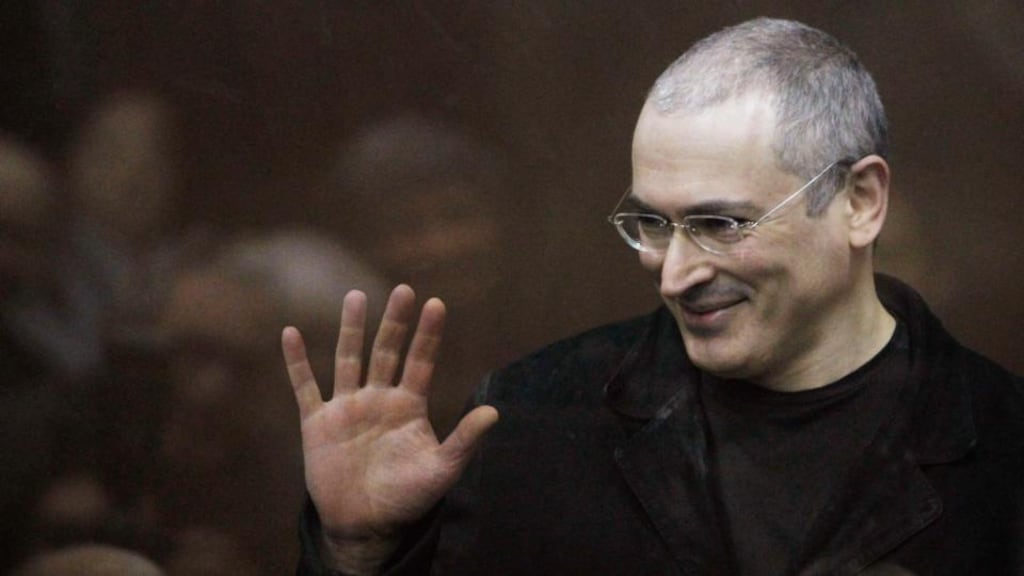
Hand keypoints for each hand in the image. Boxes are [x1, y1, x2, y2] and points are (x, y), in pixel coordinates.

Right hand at [281, 285, 498, 571]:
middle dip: (394, 322)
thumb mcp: (442, 469)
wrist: (365, 525)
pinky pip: (305, 386)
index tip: (436, 303)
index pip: (420, 361)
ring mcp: (348, 407)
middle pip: (386, 351)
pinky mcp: (318, 422)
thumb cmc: (408, 498)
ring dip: (351, 329)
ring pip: (348, 359)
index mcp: (409, 406)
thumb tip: (495, 411)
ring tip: (355, 296)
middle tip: (403, 290)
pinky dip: (297, 362)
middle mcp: (378, 398)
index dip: (428, 334)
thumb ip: (465, 439)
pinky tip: (291, 333)